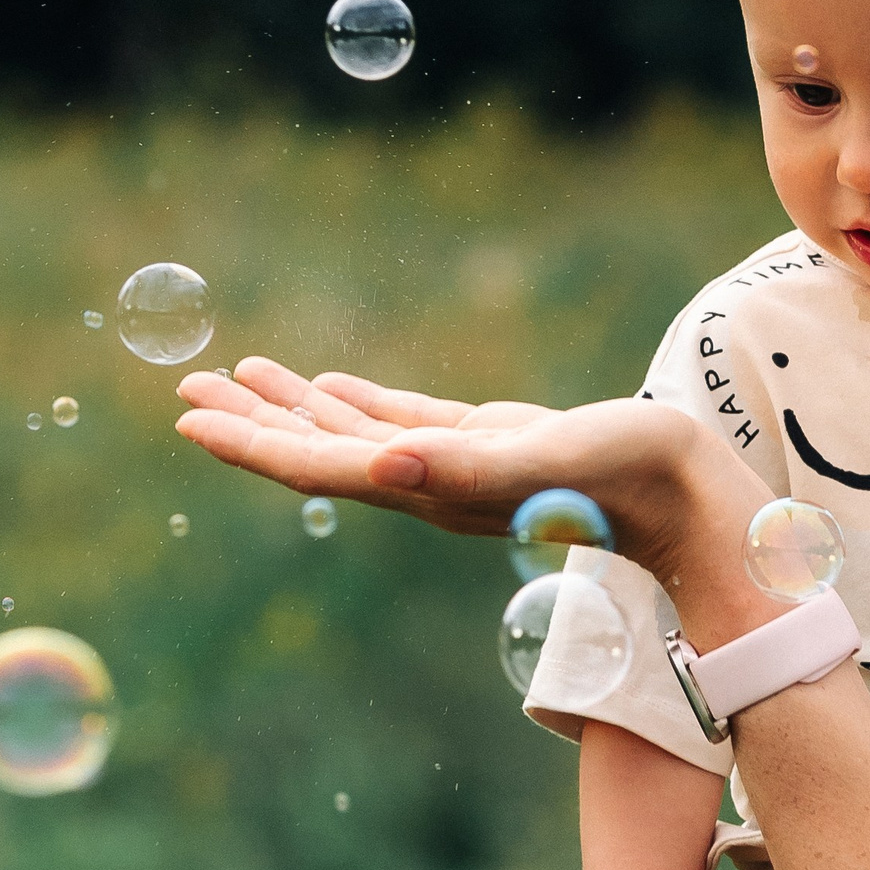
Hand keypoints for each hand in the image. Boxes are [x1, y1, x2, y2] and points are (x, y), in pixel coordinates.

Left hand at [172, 356, 703, 548]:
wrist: (682, 495)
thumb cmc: (619, 476)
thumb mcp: (540, 460)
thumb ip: (462, 465)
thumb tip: (380, 466)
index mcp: (429, 488)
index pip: (321, 468)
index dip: (253, 444)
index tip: (191, 418)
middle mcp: (428, 483)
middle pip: (318, 452)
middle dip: (252, 421)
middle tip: (187, 385)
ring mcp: (454, 465)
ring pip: (352, 436)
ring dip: (293, 408)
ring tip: (239, 374)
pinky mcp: (486, 443)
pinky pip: (400, 423)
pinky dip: (355, 405)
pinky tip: (327, 388)